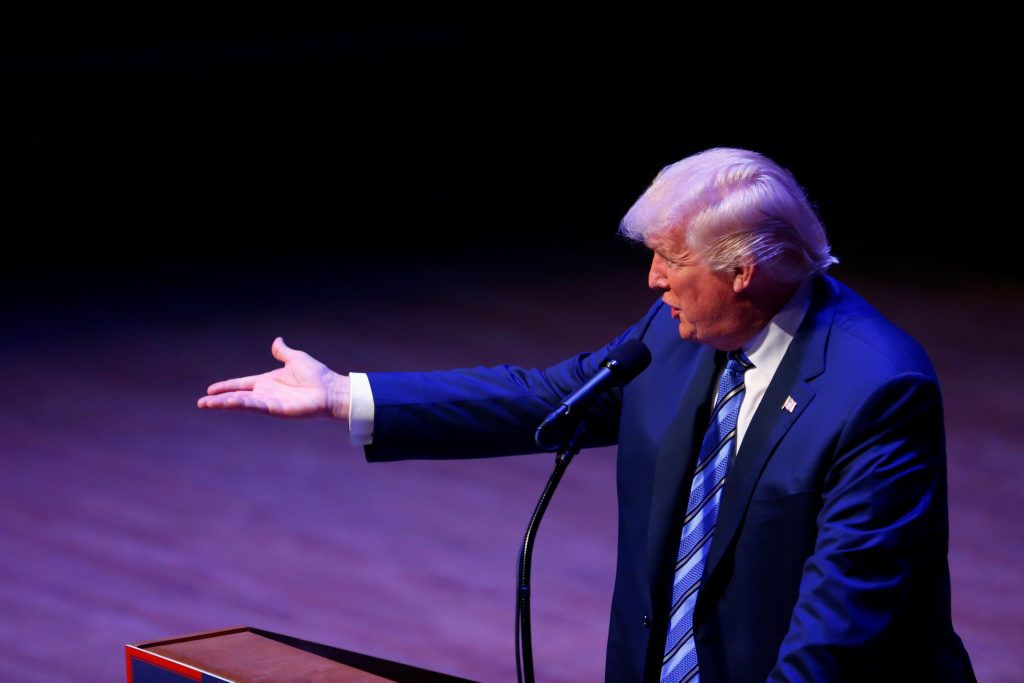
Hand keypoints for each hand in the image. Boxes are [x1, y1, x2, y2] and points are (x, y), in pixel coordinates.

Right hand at [197, 337, 349, 419]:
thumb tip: (277, 341)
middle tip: (201, 403)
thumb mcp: (295, 358)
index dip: (226, 386)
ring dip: (225, 403)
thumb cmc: (317, 375)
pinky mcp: (277, 409)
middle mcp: (266, 393)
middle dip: (219, 400)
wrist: (331, 389)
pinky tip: (229, 403)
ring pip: (243, 403)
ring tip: (208, 404)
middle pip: (237, 396)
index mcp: (267, 381)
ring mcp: (270, 403)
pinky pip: (256, 407)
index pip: (241, 384)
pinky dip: (242, 404)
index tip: (210, 390)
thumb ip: (283, 352)